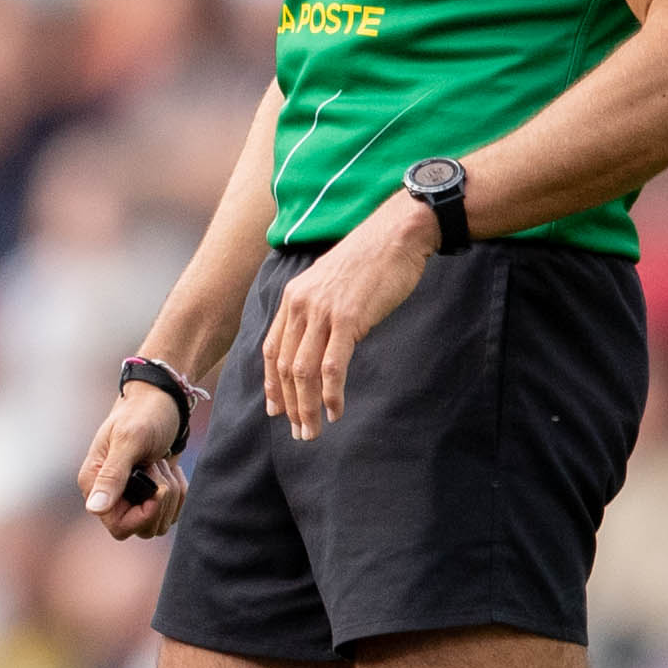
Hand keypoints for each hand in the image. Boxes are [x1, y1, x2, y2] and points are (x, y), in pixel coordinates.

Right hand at [77, 383, 191, 542]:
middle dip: (160, 501)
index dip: (142, 516)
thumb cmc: (144, 414)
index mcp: (94, 483)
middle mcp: (109, 493)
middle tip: (157, 466)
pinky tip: (170, 467)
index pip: (118, 526)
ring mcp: (130, 495)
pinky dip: (179, 491)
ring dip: (171, 493)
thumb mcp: (129, 441)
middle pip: (141, 529)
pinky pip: (171, 512)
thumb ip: (113, 476)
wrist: (163, 400)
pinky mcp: (150, 493)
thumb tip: (95, 508)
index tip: (158, 490)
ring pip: (159, 522)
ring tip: (161, 462)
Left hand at [259, 200, 439, 436]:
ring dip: (307, 407)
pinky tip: (335, 411)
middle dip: (289, 405)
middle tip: (299, 432)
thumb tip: (320, 344)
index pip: (271, 351)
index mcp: (292, 299)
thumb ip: (319, 313)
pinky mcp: (347, 319)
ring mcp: (321, 312)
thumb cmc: (370, 262)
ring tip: (313, 431)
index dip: (272, 384)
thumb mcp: (331, 286)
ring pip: (303, 371)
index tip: (276, 410)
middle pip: (284, 367)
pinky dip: (331, 393)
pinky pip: (332, 365)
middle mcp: (299, 306)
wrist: (396, 235)